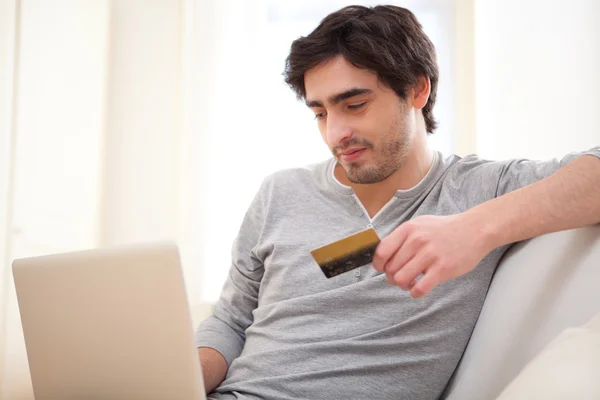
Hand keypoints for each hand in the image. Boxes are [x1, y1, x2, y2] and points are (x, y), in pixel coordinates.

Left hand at [372, 213, 495, 297]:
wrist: (475, 229)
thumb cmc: (446, 228)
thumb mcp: (420, 224)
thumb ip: (402, 237)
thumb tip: (383, 254)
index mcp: (408, 229)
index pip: (382, 251)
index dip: (378, 264)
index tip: (382, 269)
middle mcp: (416, 241)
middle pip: (391, 268)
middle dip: (392, 277)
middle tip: (400, 278)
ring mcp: (430, 255)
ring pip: (401, 279)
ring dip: (403, 285)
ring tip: (410, 283)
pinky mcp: (443, 269)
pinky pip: (419, 288)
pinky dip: (415, 292)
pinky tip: (419, 288)